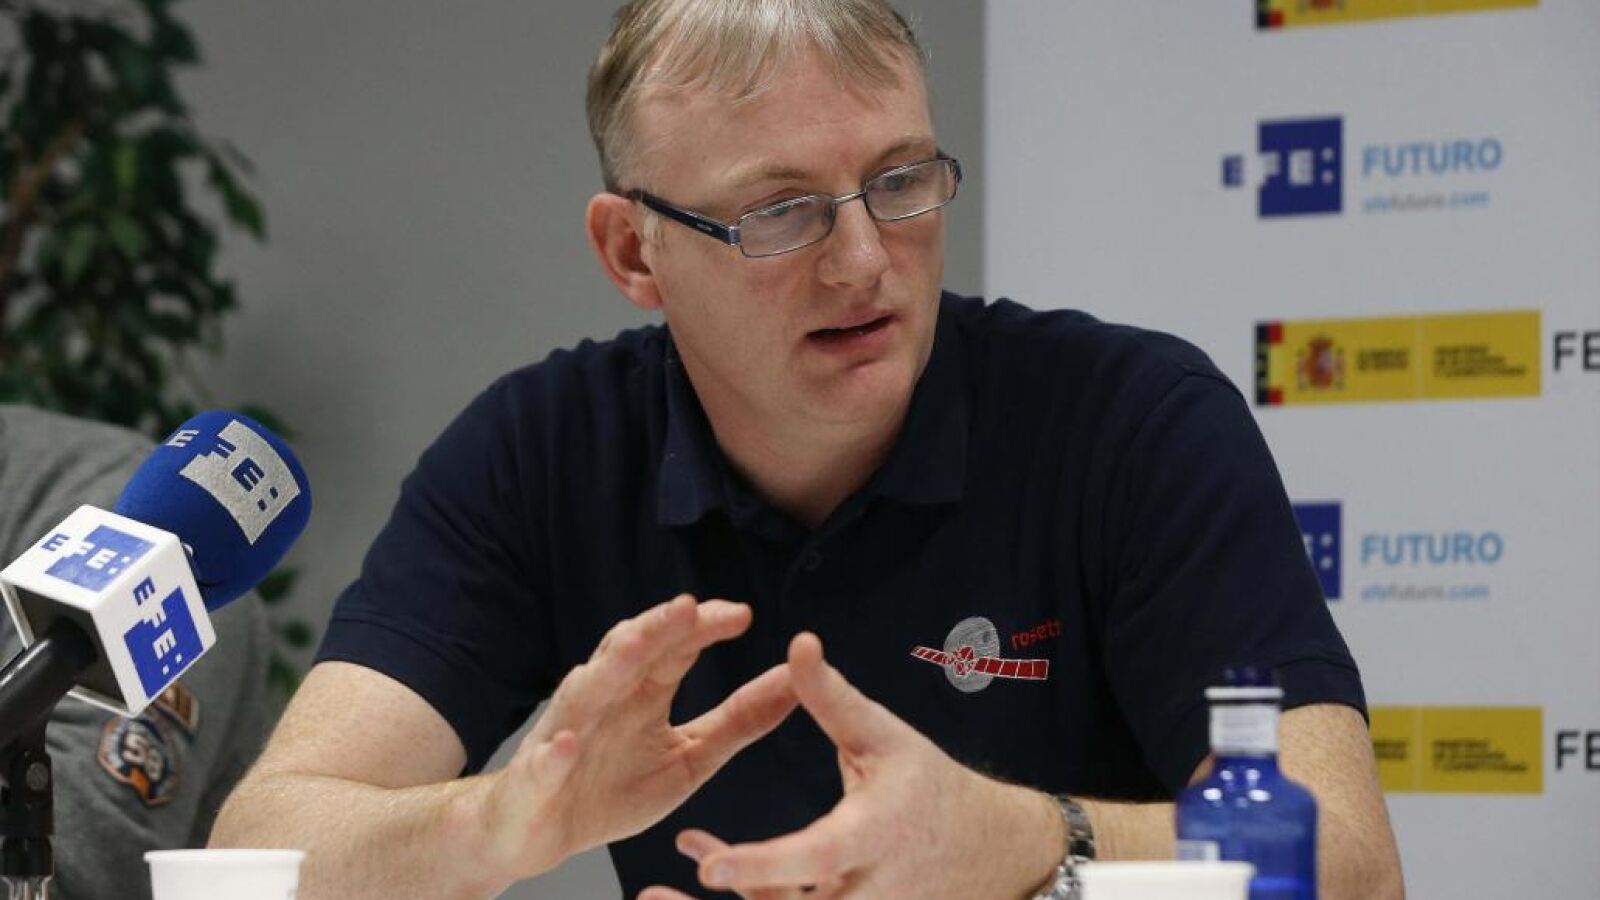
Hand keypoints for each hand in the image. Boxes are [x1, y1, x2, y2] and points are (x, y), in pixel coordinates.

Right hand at [475, 594, 796, 881]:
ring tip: (631, 646)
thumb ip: (739, 721)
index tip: (741, 614)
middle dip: (657, 628)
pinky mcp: (535, 778)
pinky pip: (542, 764)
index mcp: (641, 690)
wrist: (543, 832)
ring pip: (585, 690)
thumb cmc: (613, 787)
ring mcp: (565, 732)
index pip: (673, 646)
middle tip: (689, 608)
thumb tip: (795, 683)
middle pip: (629, 652)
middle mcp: (603, 697)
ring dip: (606, 667)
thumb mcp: (690, 757)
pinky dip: (553, 756)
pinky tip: (566, 747)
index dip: (702, 626)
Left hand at [638, 633, 1064, 899]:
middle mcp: (863, 891)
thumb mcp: (886, 738)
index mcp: (873, 836)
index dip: (762, 864)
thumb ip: (834, 699)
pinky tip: (705, 856)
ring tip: (651, 895)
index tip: (709, 866)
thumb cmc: (929, 786)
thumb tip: (799, 644)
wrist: (985, 849)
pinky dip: (748, 889)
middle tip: (651, 896)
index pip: (815, 858)